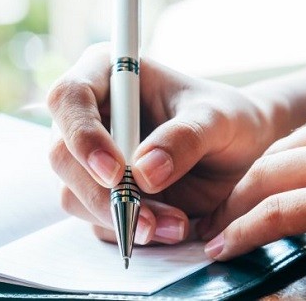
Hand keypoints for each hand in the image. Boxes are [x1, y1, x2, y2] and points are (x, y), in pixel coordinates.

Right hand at [47, 43, 283, 244]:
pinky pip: (98, 221)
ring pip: (74, 195)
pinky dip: (131, 231)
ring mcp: (90, 159)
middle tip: (146, 218)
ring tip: (176, 224)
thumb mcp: (218, 120)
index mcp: (106, 74)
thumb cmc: (227, 119)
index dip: (82, 135)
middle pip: (62, 155)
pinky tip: (170, 227)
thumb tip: (144, 173)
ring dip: (121, 218)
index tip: (115, 171)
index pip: (69, 98)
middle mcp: (90, 115)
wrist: (242, 153)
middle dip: (102, 193)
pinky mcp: (101, 194)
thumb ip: (184, 138)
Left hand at [198, 88, 305, 285]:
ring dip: (234, 211)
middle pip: (277, 154)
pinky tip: (228, 247)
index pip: (302, 137)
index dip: (268, 169)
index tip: (248, 192)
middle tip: (218, 215)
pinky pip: (281, 211)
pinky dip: (246, 230)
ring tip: (214, 235)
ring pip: (270, 179)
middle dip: (242, 188)